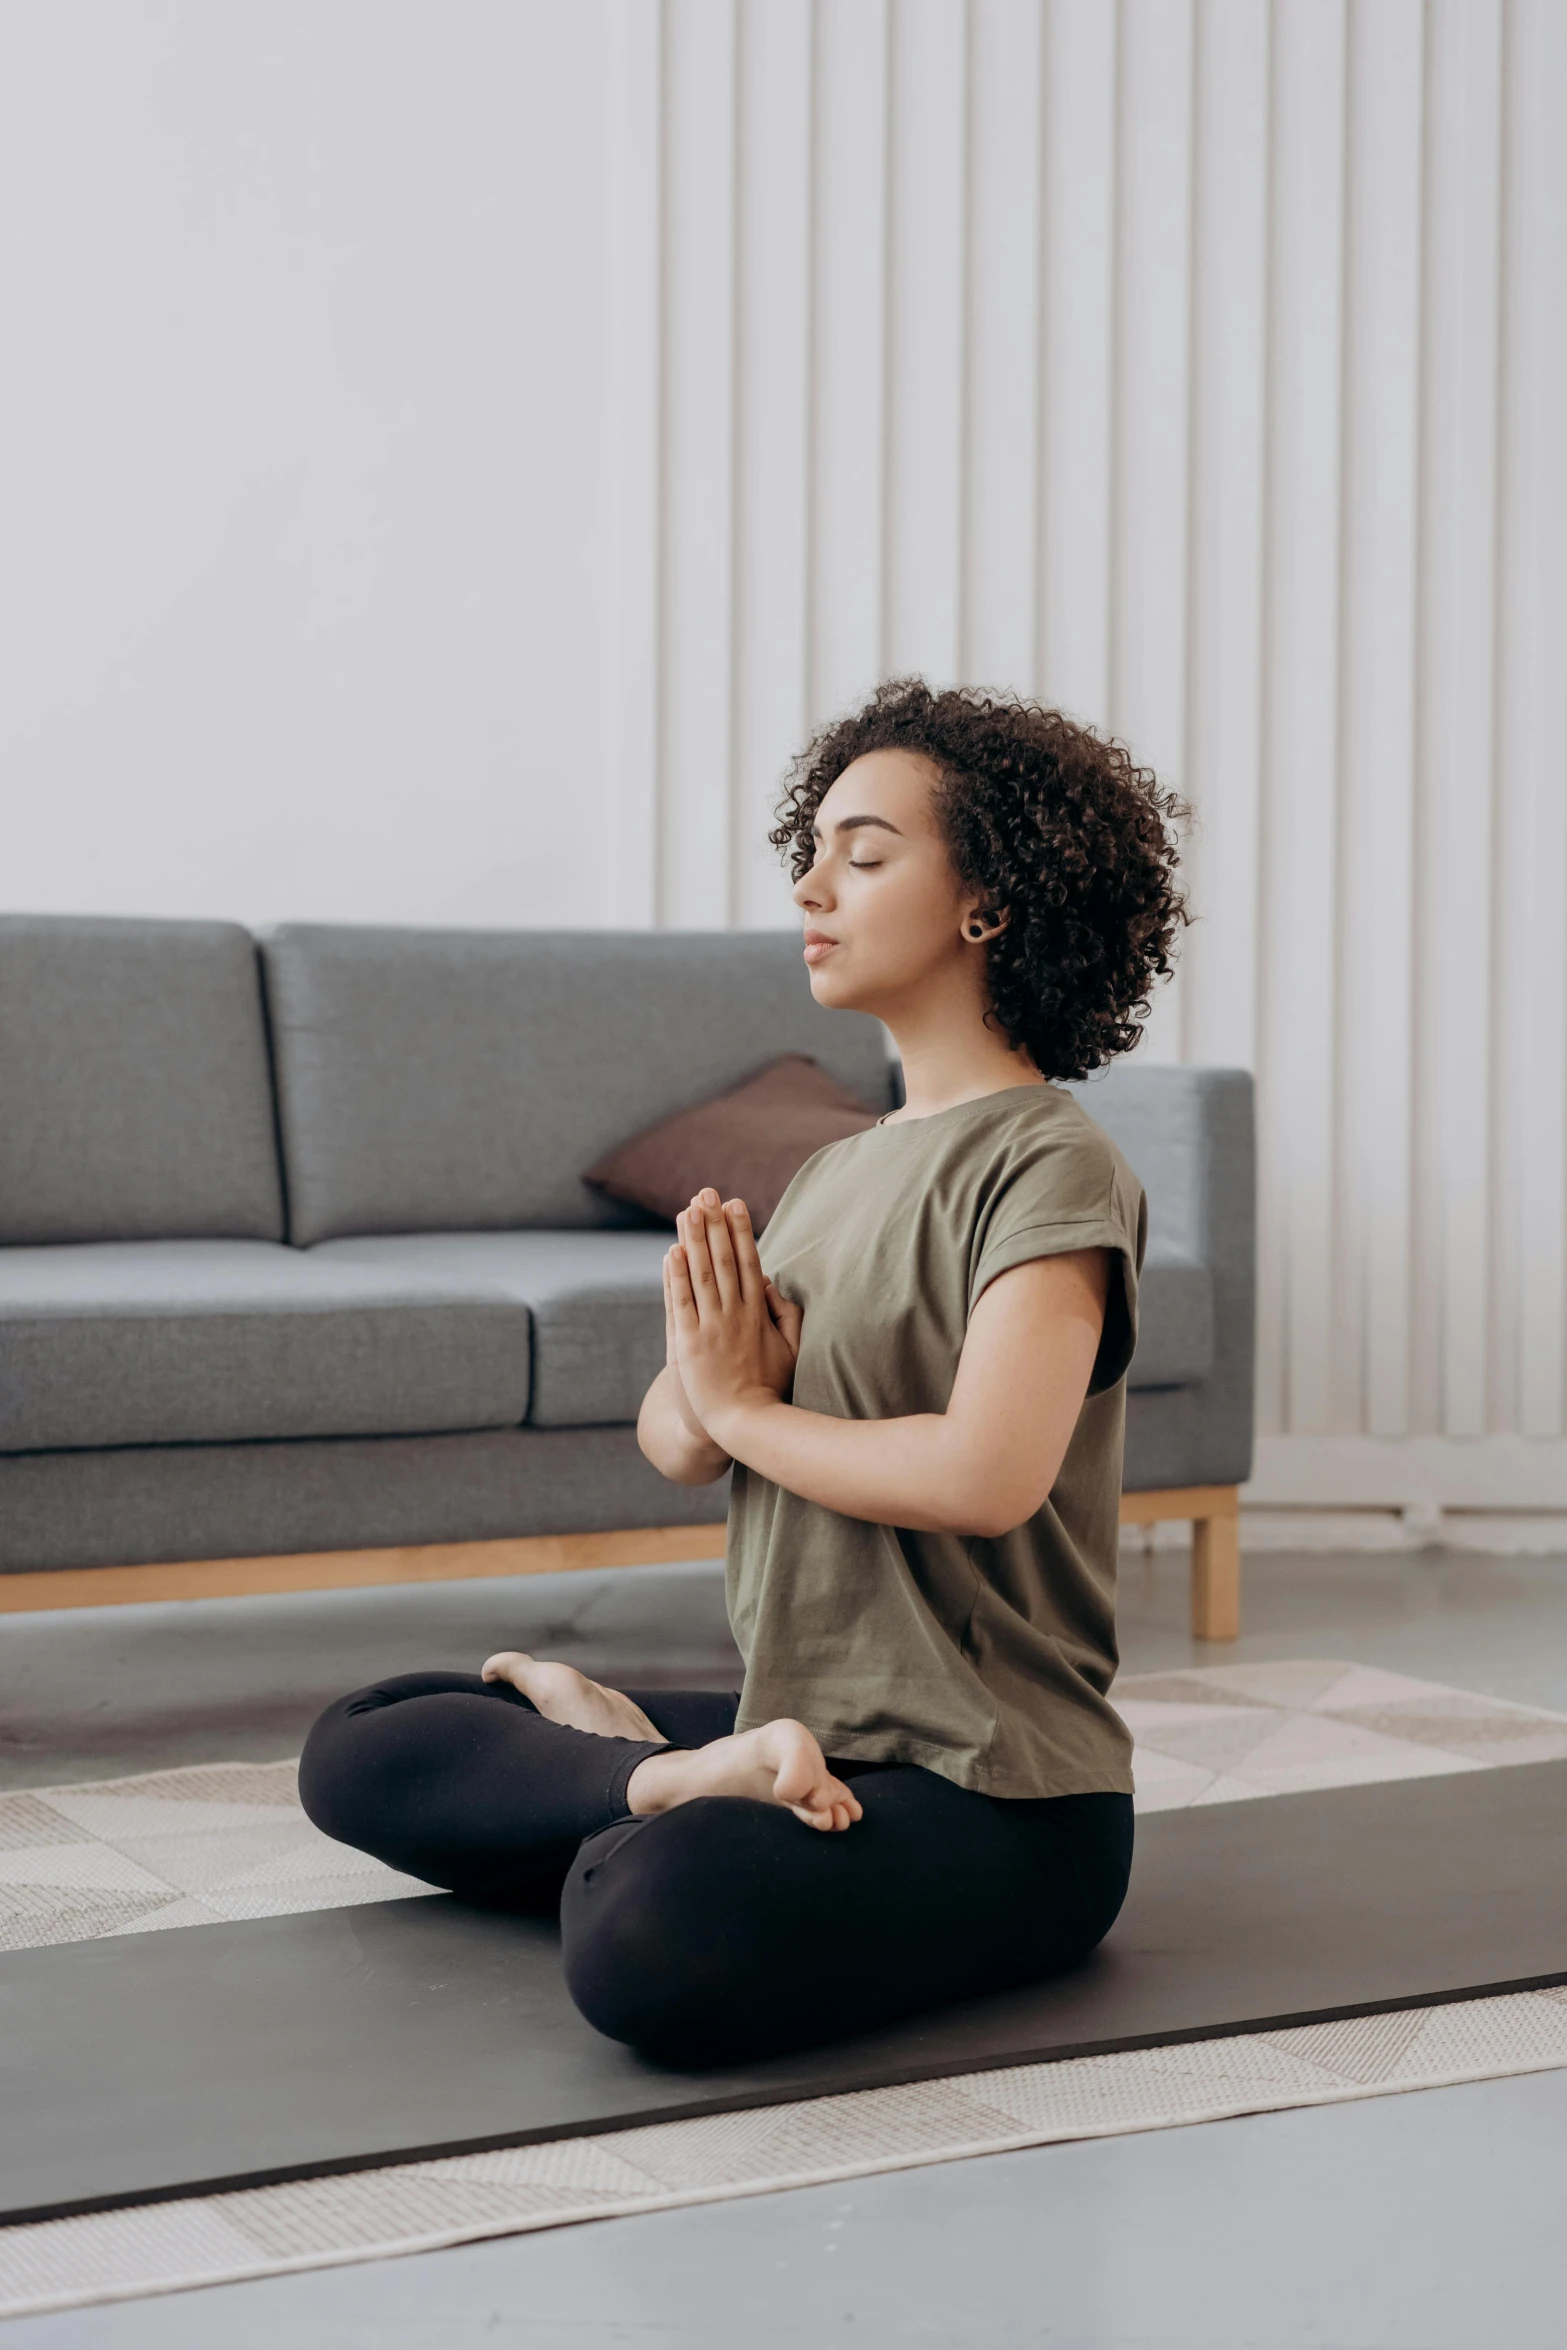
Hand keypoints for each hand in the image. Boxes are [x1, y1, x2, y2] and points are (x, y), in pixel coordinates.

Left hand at [667, 1188, 800, 1438]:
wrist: (745, 1423)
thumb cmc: (771, 1388)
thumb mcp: (793, 1349)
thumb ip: (787, 1314)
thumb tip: (771, 1283)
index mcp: (758, 1313)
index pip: (748, 1262)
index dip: (740, 1231)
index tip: (734, 1204)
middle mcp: (735, 1314)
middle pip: (723, 1260)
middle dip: (714, 1224)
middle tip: (706, 1194)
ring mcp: (711, 1327)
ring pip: (700, 1274)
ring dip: (693, 1240)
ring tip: (687, 1210)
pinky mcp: (689, 1343)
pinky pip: (681, 1302)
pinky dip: (675, 1276)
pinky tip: (671, 1252)